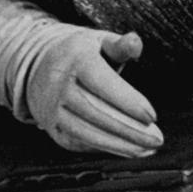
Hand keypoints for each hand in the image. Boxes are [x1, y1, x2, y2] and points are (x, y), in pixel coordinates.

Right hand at [23, 29, 160, 156]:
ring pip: (86, 132)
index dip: (126, 101)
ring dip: (119, 144)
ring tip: (147, 148)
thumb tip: (135, 43)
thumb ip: (120, 45)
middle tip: (156, 139)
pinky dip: (106, 148)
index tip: (151, 116)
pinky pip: (79, 142)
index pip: (100, 82)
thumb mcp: (98, 41)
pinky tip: (129, 149)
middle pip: (95, 111)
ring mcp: (52, 108)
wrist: (36, 66)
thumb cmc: (77, 54)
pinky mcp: (52, 126)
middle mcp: (59, 85)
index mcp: (74, 59)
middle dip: (128, 129)